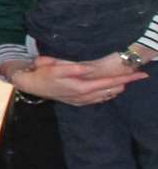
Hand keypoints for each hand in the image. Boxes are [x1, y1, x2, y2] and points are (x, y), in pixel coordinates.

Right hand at [9, 56, 142, 105]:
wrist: (30, 85)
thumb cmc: (41, 73)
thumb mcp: (54, 66)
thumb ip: (72, 68)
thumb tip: (88, 68)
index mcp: (79, 86)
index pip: (108, 82)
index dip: (125, 78)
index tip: (140, 74)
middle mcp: (82, 95)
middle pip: (110, 90)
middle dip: (125, 83)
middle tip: (140, 76)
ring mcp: (80, 100)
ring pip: (105, 96)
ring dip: (117, 89)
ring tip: (129, 82)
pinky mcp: (76, 102)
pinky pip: (97, 100)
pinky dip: (108, 95)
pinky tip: (112, 92)